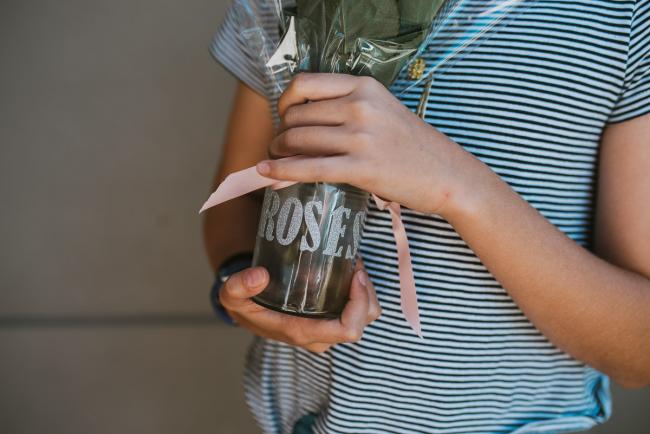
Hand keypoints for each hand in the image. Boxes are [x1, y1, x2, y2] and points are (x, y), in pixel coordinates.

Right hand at [218, 263, 380, 352]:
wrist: (246, 311)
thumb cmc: (244, 304)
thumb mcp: (231, 295)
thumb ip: (238, 286)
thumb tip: (259, 276)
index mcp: (304, 332)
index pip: (348, 329)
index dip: (359, 304)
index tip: (355, 275)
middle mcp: (321, 336)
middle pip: (363, 322)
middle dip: (367, 293)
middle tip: (355, 264)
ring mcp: (328, 329)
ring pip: (366, 316)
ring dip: (367, 292)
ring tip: (354, 265)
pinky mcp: (330, 319)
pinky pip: (359, 310)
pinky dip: (361, 292)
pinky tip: (349, 271)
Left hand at [256, 73, 486, 216]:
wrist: (446, 174)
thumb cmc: (412, 145)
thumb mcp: (380, 112)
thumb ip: (343, 111)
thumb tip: (296, 127)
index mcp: (364, 86)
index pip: (304, 84)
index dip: (284, 102)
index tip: (283, 118)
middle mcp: (360, 106)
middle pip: (296, 115)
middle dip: (281, 133)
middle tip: (282, 148)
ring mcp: (361, 137)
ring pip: (298, 140)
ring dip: (279, 153)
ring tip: (279, 161)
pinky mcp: (361, 168)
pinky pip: (309, 168)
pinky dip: (282, 172)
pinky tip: (266, 175)